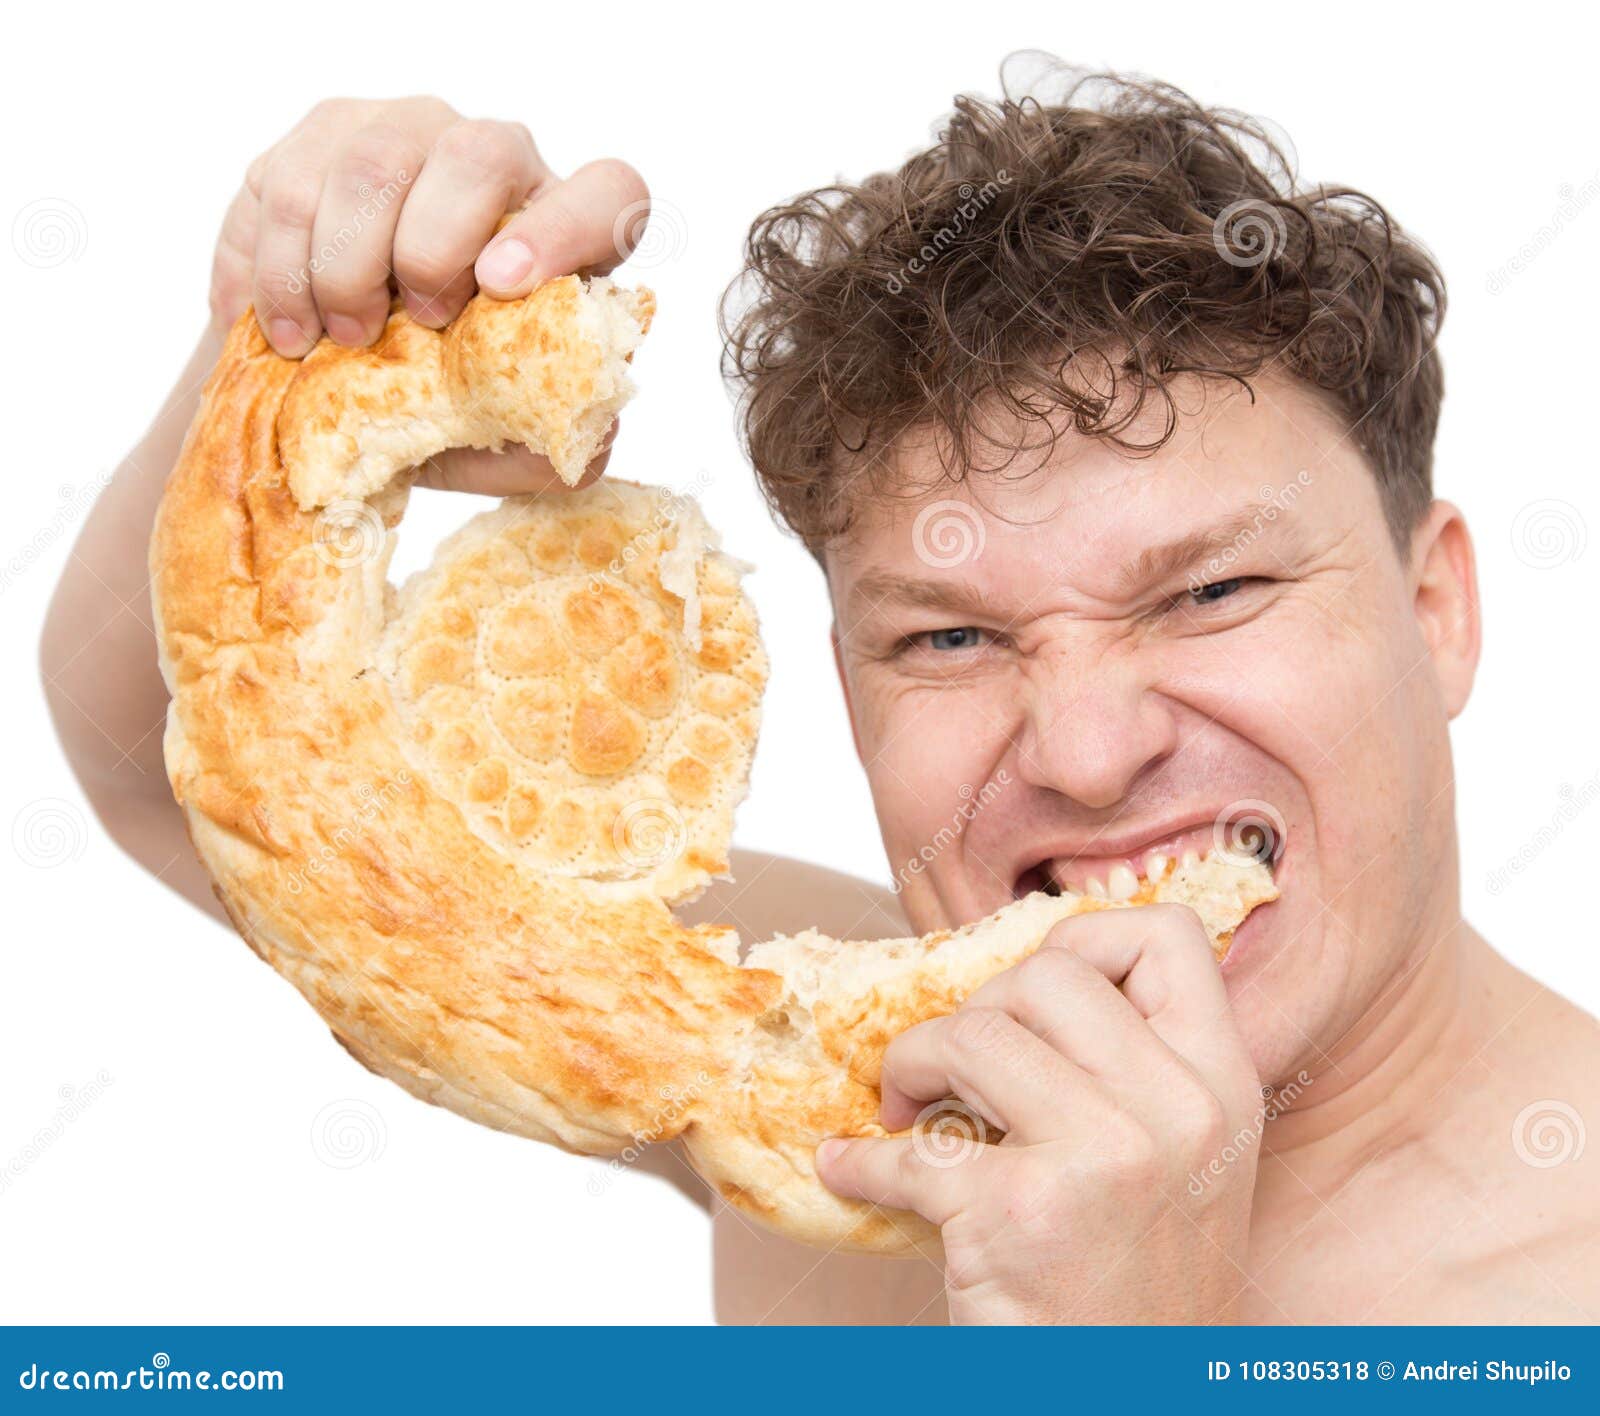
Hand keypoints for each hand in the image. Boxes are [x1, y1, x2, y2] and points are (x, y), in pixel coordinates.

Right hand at [209, 96, 648, 492]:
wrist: (348, 387)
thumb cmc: (452, 401)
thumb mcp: (505, 444)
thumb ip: (545, 444)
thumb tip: (571, 442)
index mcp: (569, 233)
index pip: (608, 194)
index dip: (564, 230)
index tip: (503, 285)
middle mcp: (499, 162)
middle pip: (476, 156)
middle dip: (425, 249)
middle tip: (389, 329)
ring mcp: (407, 134)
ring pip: (371, 162)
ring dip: (338, 265)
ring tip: (327, 339)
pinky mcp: (319, 138)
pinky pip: (286, 181)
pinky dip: (273, 268)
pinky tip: (281, 327)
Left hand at [815, 905, 1262, 1324]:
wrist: (1133, 1400)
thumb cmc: (1140, 1285)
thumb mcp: (1182, 1161)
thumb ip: (1133, 1067)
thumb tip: (1019, 980)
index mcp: (1223, 1084)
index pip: (1167, 934)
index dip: (1083, 936)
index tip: (1029, 996)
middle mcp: (1179, 1110)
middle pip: (1047, 972)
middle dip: (977, 1011)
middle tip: (954, 1072)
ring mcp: (1107, 1159)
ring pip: (973, 1033)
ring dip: (913, 1065)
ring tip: (908, 1113)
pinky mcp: (1025, 1215)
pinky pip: (913, 1151)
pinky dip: (862, 1161)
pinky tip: (853, 1172)